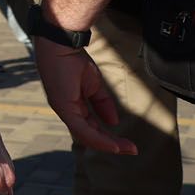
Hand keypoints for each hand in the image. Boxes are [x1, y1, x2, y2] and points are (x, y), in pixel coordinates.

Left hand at [36, 37, 133, 154]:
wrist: (63, 44)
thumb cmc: (73, 60)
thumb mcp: (94, 85)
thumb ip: (102, 103)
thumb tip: (113, 122)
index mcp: (72, 105)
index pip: (90, 127)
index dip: (108, 137)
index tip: (129, 144)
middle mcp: (66, 110)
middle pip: (89, 135)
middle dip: (111, 144)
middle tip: (131, 150)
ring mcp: (62, 109)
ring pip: (85, 136)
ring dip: (107, 145)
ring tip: (126, 149)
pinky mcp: (62, 106)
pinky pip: (81, 128)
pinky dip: (98, 139)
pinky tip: (112, 145)